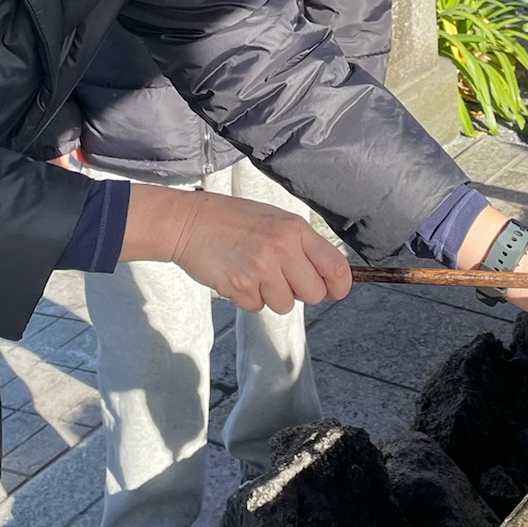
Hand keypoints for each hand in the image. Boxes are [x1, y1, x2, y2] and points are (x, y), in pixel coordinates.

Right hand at [123, 183, 350, 314]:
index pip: (335, 265)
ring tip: (252, 271)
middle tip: (279, 277)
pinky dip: (247, 297)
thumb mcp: (273, 220)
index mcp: (294, 229)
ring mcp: (261, 267)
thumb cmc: (230, 220)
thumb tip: (324, 280)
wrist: (187, 222)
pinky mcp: (240, 285)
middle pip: (314, 294)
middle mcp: (282, 247)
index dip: (339, 286)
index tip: (335, 291)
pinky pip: (256, 307)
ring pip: (284, 305)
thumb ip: (300, 246)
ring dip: (270, 295)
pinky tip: (236, 275)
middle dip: (299, 292)